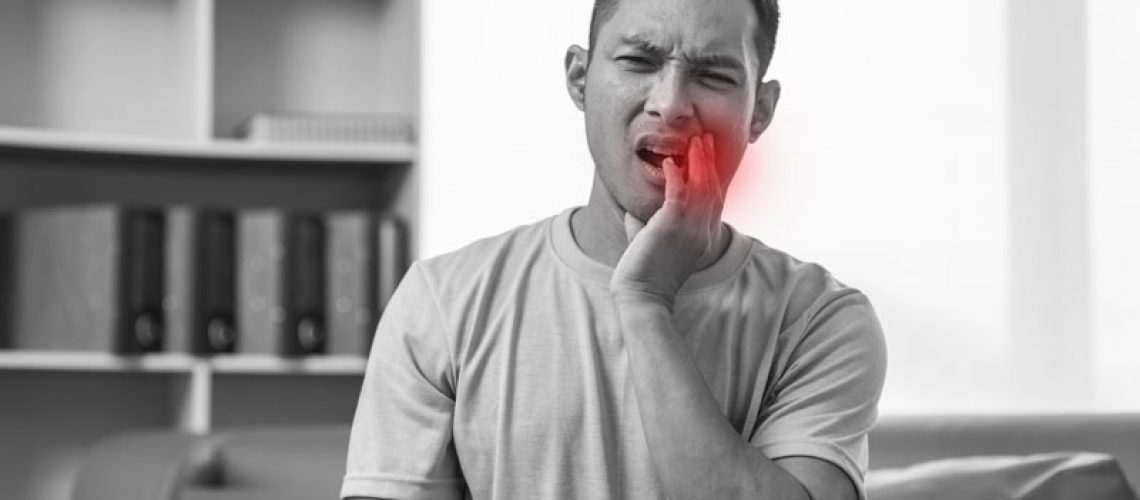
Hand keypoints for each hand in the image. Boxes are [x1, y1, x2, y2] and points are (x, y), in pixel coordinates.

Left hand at [611, 133, 726, 307]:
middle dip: (711, 161)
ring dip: (698, 160)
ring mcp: (690, 230)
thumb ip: (644, 226)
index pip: (714, 200)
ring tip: (696, 140)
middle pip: (713, 188)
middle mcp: (703, 232)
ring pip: (701, 187)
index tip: (710, 155)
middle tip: (708, 138)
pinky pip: (678, 194)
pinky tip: (669, 162)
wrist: (643, 297)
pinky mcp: (671, 227)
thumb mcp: (650, 245)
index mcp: (703, 237)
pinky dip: (675, 176)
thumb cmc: (644, 273)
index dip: (714, 175)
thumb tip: (631, 213)